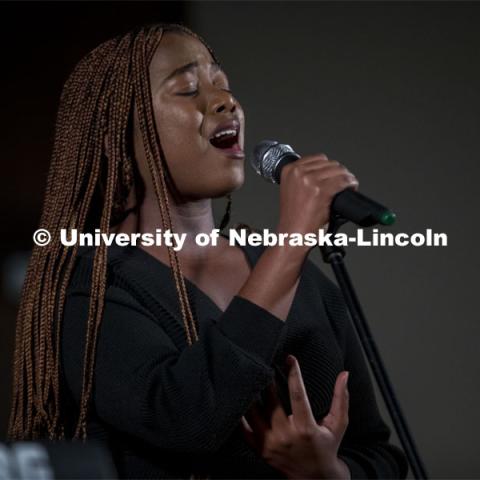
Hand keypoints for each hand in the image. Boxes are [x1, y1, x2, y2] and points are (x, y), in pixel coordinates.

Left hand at [241, 355, 350, 478]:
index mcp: (306, 428)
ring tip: (253, 375)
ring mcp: (270, 444)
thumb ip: (341, 398)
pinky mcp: (259, 449)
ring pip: (254, 412)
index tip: (290, 358)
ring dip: (253, 392)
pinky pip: (243, 428)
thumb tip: (344, 374)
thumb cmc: (328, 446)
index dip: (293, 373)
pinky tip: (243, 396)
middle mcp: (286, 436)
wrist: (315, 478)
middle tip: (266, 362)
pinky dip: (241, 412)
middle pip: (271, 401)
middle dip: (269, 379)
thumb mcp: (338, 424)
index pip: (297, 394)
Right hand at [277, 153, 358, 239]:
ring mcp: (310, 181)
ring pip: (338, 171)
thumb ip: (303, 178)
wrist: (292, 234)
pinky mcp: (321, 191)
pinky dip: (351, 184)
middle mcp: (298, 173)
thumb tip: (325, 173)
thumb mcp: (292, 190)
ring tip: (347, 186)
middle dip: (338, 173)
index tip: (333, 175)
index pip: (318, 158)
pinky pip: (343, 181)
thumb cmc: (293, 218)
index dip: (329, 167)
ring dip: (346, 178)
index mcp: (289, 170)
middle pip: (330, 163)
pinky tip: (352, 188)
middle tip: (341, 183)